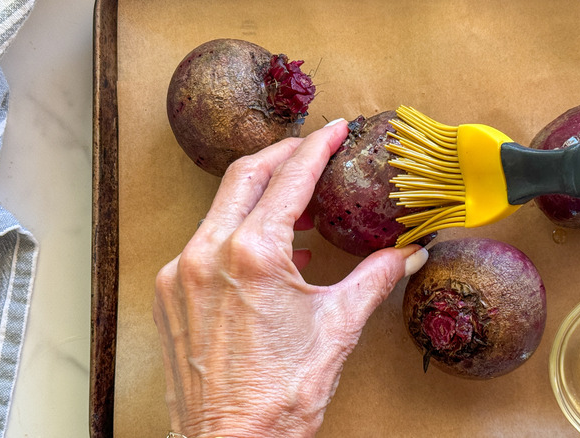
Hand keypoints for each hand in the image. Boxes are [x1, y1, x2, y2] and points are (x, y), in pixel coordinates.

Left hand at [153, 119, 427, 437]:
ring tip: (298, 206)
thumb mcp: (338, 328)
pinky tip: (271, 253)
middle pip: (244, 176)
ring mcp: (180, 274)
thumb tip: (409, 253)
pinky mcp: (170, 295)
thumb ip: (375, 279)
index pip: (290, 179)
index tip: (336, 130)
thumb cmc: (281, 395)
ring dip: (260, 197)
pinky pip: (205, 244)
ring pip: (221, 209)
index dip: (318, 148)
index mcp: (252, 254)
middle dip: (282, 156)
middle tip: (313, 150)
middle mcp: (206, 254)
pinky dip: (238, 233)